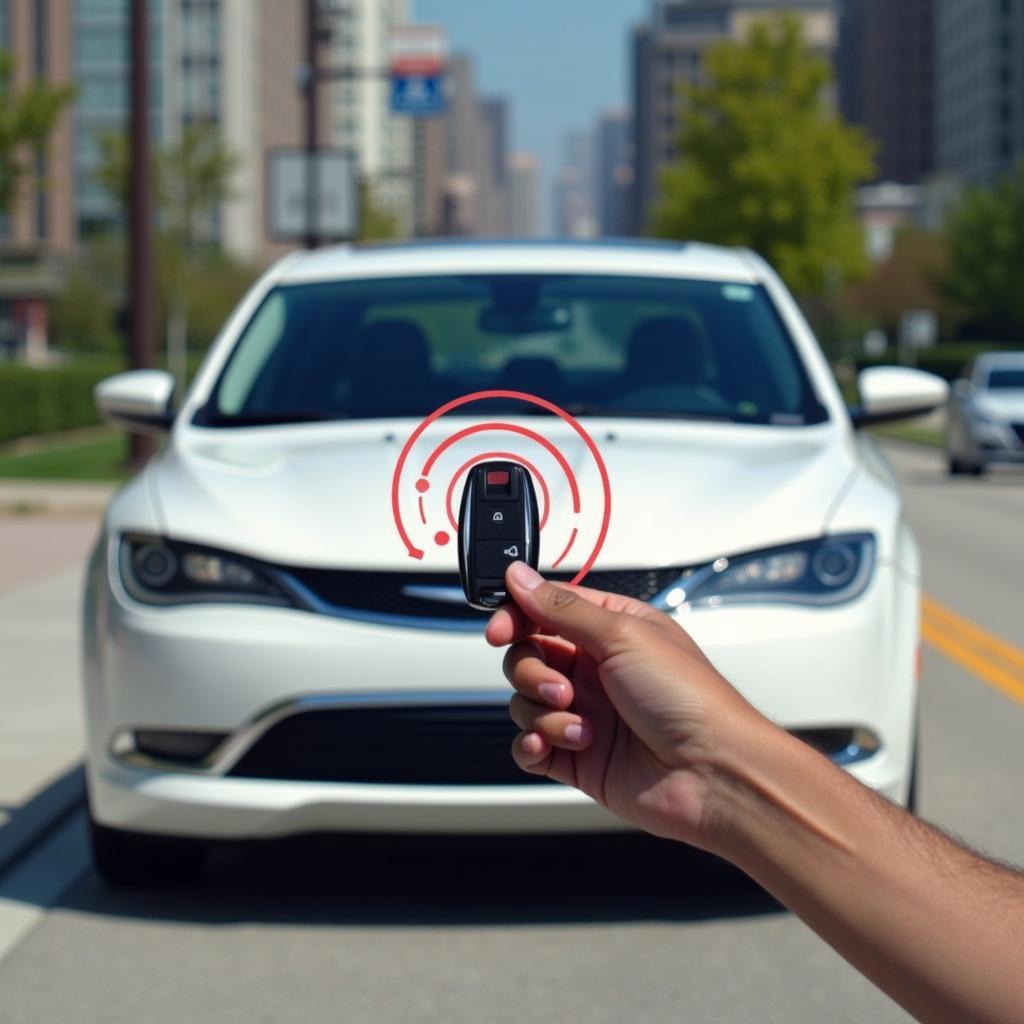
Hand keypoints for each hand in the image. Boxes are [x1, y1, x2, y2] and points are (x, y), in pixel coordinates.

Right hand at [486, 561, 764, 850]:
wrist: (713, 775)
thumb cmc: (689, 699)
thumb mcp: (623, 635)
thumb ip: (562, 607)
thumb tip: (521, 577)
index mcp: (610, 629)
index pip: (544, 610)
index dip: (516, 617)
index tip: (500, 630)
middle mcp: (595, 668)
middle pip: (527, 655)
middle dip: (532, 671)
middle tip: (562, 687)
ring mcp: (585, 712)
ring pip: (524, 701)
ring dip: (543, 712)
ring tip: (581, 726)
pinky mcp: (576, 755)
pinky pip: (529, 744)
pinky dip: (532, 743)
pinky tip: (554, 745)